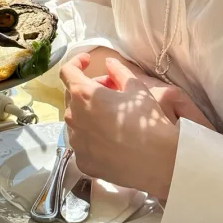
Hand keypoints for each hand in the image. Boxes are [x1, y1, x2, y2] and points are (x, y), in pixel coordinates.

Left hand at [59, 55, 181, 199]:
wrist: (155, 160)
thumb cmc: (145, 120)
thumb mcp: (136, 87)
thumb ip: (118, 71)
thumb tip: (109, 63)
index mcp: (83, 95)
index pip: (67, 71)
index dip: (76, 62)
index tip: (88, 61)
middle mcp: (73, 117)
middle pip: (72, 96)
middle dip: (88, 88)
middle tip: (110, 90)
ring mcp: (76, 142)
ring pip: (76, 120)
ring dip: (88, 113)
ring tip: (111, 116)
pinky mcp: (82, 161)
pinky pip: (82, 143)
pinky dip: (91, 136)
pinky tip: (110, 139)